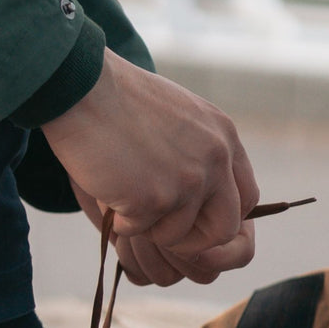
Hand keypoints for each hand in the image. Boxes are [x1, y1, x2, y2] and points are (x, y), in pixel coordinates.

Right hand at [42, 50, 258, 282]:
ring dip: (147, 226)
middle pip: (224, 229)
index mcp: (225, 137)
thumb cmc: (119, 99)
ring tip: (123, 194)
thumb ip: (200, 151)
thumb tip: (201, 196)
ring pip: (176, 236)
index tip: (193, 220)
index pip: (246, 199)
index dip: (220, 218)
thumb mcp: (181, 116)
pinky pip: (137, 232)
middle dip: (193, 240)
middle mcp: (215, 160)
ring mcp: (187, 181)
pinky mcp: (153, 198)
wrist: (82, 87)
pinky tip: (107, 188)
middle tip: (161, 231)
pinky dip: (119, 220)